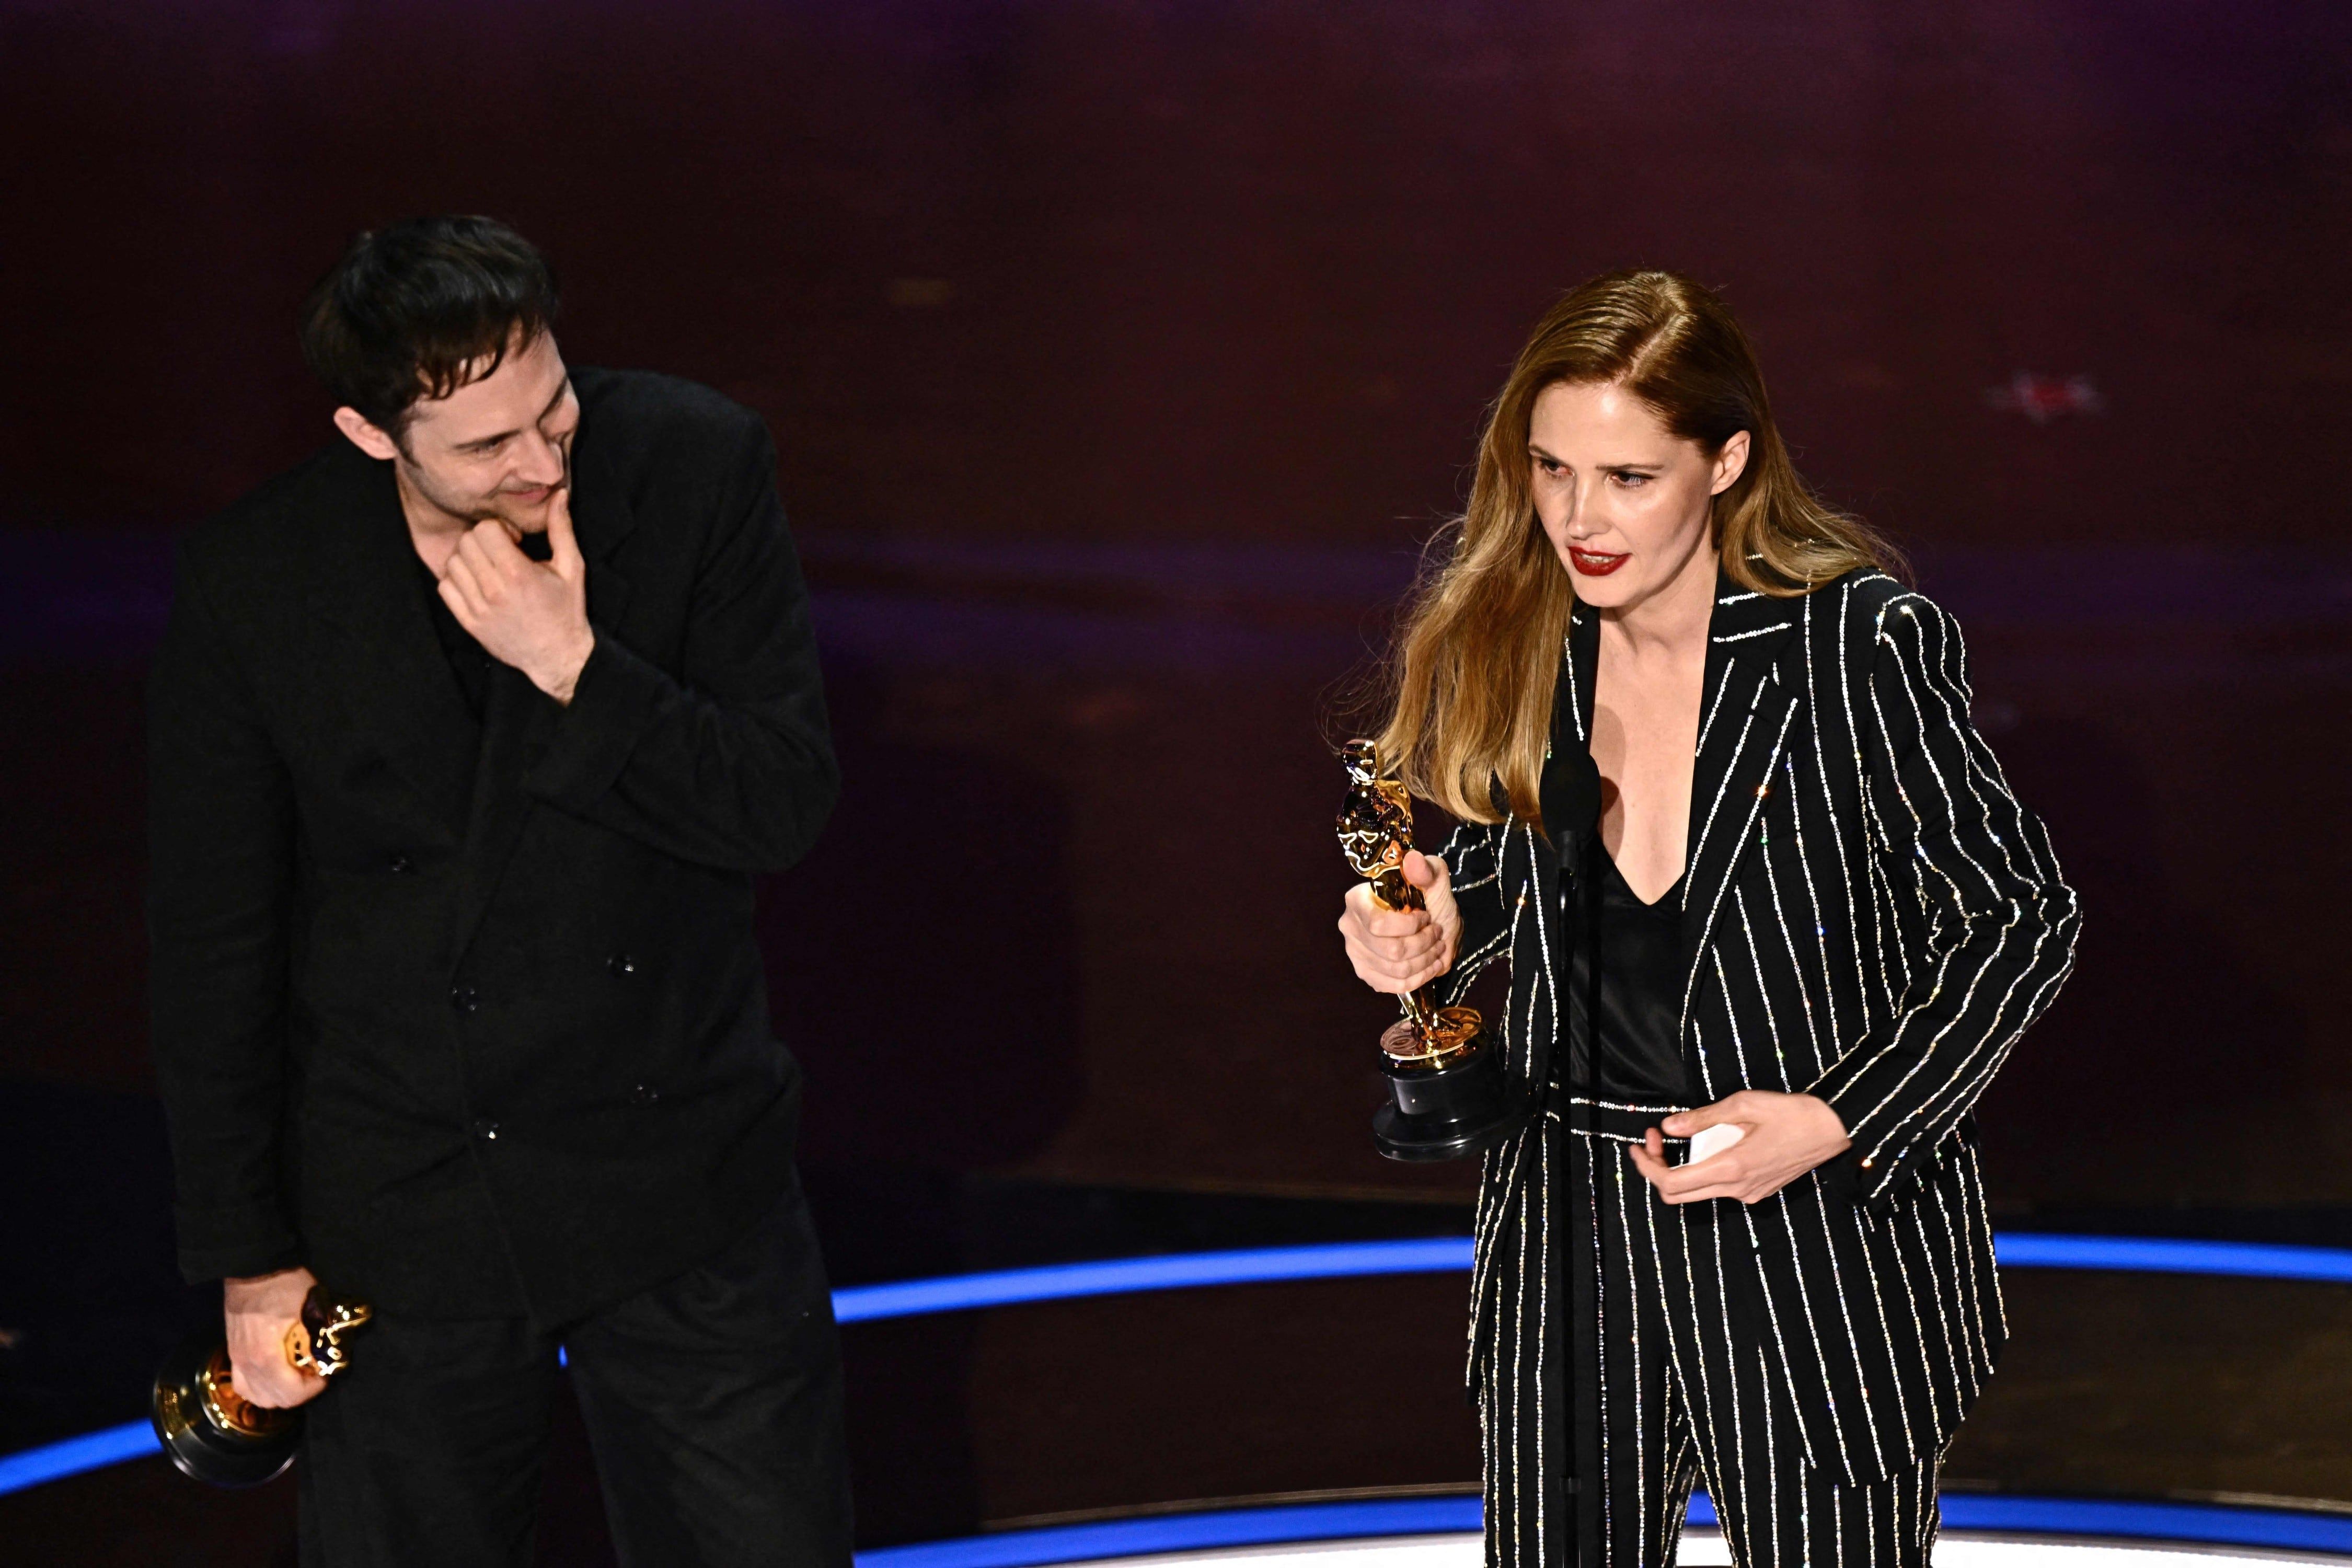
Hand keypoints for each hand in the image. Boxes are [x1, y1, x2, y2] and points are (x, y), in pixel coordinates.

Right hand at [223, 1266, 324, 1409]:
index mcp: (266, 1356)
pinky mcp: (232, 1352)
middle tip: (314, 1374)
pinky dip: (260, 1387)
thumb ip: (322, 1334)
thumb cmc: (284, 1284)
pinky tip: (275, 1375)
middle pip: (274, 1400)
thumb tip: (333, 1352)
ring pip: (255, 1396)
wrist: (253, 1266)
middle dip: (299, 1392)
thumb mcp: (312, 1307)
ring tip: (296, 1377)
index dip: (314, 1388)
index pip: (291, 1394)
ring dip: (278, 1393)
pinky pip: (243, 1384)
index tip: (326, 1374)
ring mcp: (236, 1359)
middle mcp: (247, 1364)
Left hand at [438, 487, 593, 703]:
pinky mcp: (469, 622)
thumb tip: (560, 494)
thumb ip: (561, 529)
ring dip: (468, 560)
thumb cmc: (566, 610)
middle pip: (466, 543)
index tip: (513, 541)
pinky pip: (445, 588)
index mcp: (518, 573)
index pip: (484, 530)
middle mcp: (493, 590)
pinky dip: (456, 581)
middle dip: (483, 541)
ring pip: (452, 564)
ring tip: (488, 569)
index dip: (499, 529)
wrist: (557, 655)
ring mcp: (478, 608)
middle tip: (501, 554)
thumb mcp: (571, 568)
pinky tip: (477, 585)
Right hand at [1338, 850, 1459, 993]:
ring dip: (1425, 961)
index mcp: (1357, 900)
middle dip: (1423, 944)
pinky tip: (1430, 965)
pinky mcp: (1367, 973)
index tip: (1426, 917)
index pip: (1378, 924)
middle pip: (1391, 950)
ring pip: (1396, 969)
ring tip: (1437, 948)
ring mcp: (1356, 953)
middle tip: (1437, 934)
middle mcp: (1350, 927)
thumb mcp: (1433, 879)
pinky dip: (1419, 978)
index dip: (1409, 926)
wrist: (1434, 921)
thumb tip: (1413, 860)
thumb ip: (1426, 869)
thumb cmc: (1429, 897)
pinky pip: (1394, 985)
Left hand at [1627, 1090, 1851, 1204]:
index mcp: (1730, 1168)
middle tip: (1657, 1138)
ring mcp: (1748, 1194)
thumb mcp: (1743, 1104)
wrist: (1833, 1129)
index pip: (1670, 1182)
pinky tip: (1711, 1143)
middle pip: (1678, 1194)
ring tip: (1683, 1134)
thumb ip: (1702, 1118)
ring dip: (1681, 1167)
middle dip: (1658, 1167)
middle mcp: (1736, 1189)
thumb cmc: (1791, 1113)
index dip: (1646, 1166)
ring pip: (1698, 1191)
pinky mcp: (1757, 1191)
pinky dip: (1703, 1168)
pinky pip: (1719, 1187)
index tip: (1639, 1144)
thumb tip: (1670, 1126)